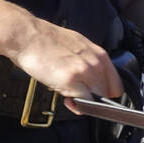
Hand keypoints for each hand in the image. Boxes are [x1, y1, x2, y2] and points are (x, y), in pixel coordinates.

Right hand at [9, 18, 124, 105]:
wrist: (27, 36)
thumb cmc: (47, 40)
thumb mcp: (78, 46)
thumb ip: (89, 63)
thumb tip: (92, 79)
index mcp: (100, 54)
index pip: (116, 85)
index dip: (105, 93)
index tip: (96, 96)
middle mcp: (96, 63)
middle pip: (108, 94)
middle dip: (94, 99)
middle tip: (78, 95)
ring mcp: (84, 71)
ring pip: (98, 100)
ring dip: (85, 102)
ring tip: (70, 94)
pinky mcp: (71, 80)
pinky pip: (84, 103)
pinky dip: (77, 106)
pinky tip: (66, 98)